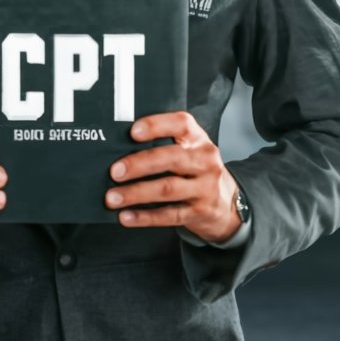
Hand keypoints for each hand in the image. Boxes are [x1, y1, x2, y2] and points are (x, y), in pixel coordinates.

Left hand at [105, 111, 241, 242]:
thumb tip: (120, 146)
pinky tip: (126, 216)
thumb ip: (163, 143)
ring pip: (167, 188)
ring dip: (136, 193)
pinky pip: (169, 215)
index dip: (156, 125)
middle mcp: (204, 160)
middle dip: (139, 164)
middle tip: (115, 171)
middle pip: (170, 158)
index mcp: (198, 139)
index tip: (133, 132)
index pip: (181, 124)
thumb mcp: (189, 149)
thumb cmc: (196, 170)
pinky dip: (144, 216)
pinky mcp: (199, 212)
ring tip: (112, 197)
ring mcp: (205, 187)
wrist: (226, 203)